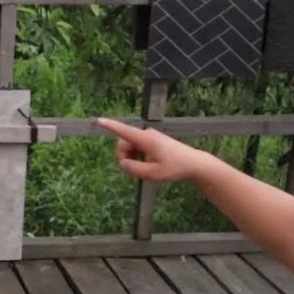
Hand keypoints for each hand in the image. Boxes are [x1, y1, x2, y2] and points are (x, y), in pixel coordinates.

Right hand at [96, 117, 212, 182]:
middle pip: (123, 143)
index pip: (124, 131)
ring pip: (130, 146)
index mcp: (146, 140)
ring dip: (132, 158)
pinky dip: (138, 156)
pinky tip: (149, 164)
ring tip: (146, 168)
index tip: (99, 120)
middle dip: (124, 156)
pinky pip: (137, 147)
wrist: (194, 163)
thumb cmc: (175, 168)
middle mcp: (146, 134)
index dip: (110, 126)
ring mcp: (150, 137)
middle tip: (136, 170)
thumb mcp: (152, 173)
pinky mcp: (152, 141)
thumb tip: (122, 163)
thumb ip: (133, 168)